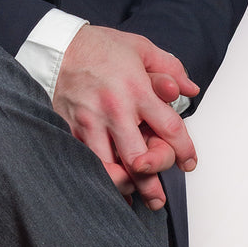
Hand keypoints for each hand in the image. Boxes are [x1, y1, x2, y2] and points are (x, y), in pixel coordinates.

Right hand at [53, 25, 198, 209]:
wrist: (57, 49)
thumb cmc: (100, 49)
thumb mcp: (140, 48)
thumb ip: (170, 68)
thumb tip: (190, 89)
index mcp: (137, 89)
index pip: (169, 128)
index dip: (184, 151)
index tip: (189, 164)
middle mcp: (115, 110)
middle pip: (140, 159)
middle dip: (153, 183)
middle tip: (160, 198)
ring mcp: (92, 124)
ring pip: (112, 169)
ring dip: (127, 188)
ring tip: (137, 198)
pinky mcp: (73, 132)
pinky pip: (89, 165)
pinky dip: (102, 182)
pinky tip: (111, 190)